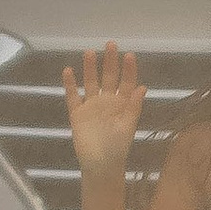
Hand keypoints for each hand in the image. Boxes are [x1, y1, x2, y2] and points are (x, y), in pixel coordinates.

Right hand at [62, 41, 145, 180]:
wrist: (100, 164)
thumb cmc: (117, 148)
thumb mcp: (128, 127)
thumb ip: (133, 108)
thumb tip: (142, 88)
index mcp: (122, 104)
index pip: (126, 83)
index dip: (128, 70)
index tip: (129, 55)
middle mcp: (107, 101)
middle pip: (108, 77)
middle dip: (110, 62)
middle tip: (110, 44)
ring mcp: (91, 106)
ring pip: (90, 82)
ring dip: (90, 68)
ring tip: (89, 53)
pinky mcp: (77, 113)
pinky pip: (73, 96)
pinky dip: (70, 84)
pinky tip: (68, 71)